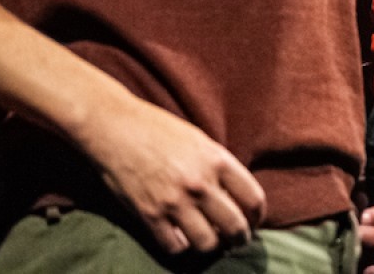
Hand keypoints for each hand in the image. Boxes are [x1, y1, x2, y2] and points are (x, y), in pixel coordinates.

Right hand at [78, 94, 265, 253]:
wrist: (115, 127)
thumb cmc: (158, 128)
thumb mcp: (198, 139)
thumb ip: (218, 165)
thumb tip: (234, 193)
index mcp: (217, 160)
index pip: (253, 198)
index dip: (258, 215)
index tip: (254, 220)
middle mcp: (200, 183)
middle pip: (235, 226)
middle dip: (240, 238)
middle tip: (236, 241)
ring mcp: (175, 201)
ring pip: (207, 243)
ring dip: (212, 245)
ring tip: (210, 241)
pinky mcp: (150, 215)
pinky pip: (175, 246)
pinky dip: (181, 246)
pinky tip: (181, 237)